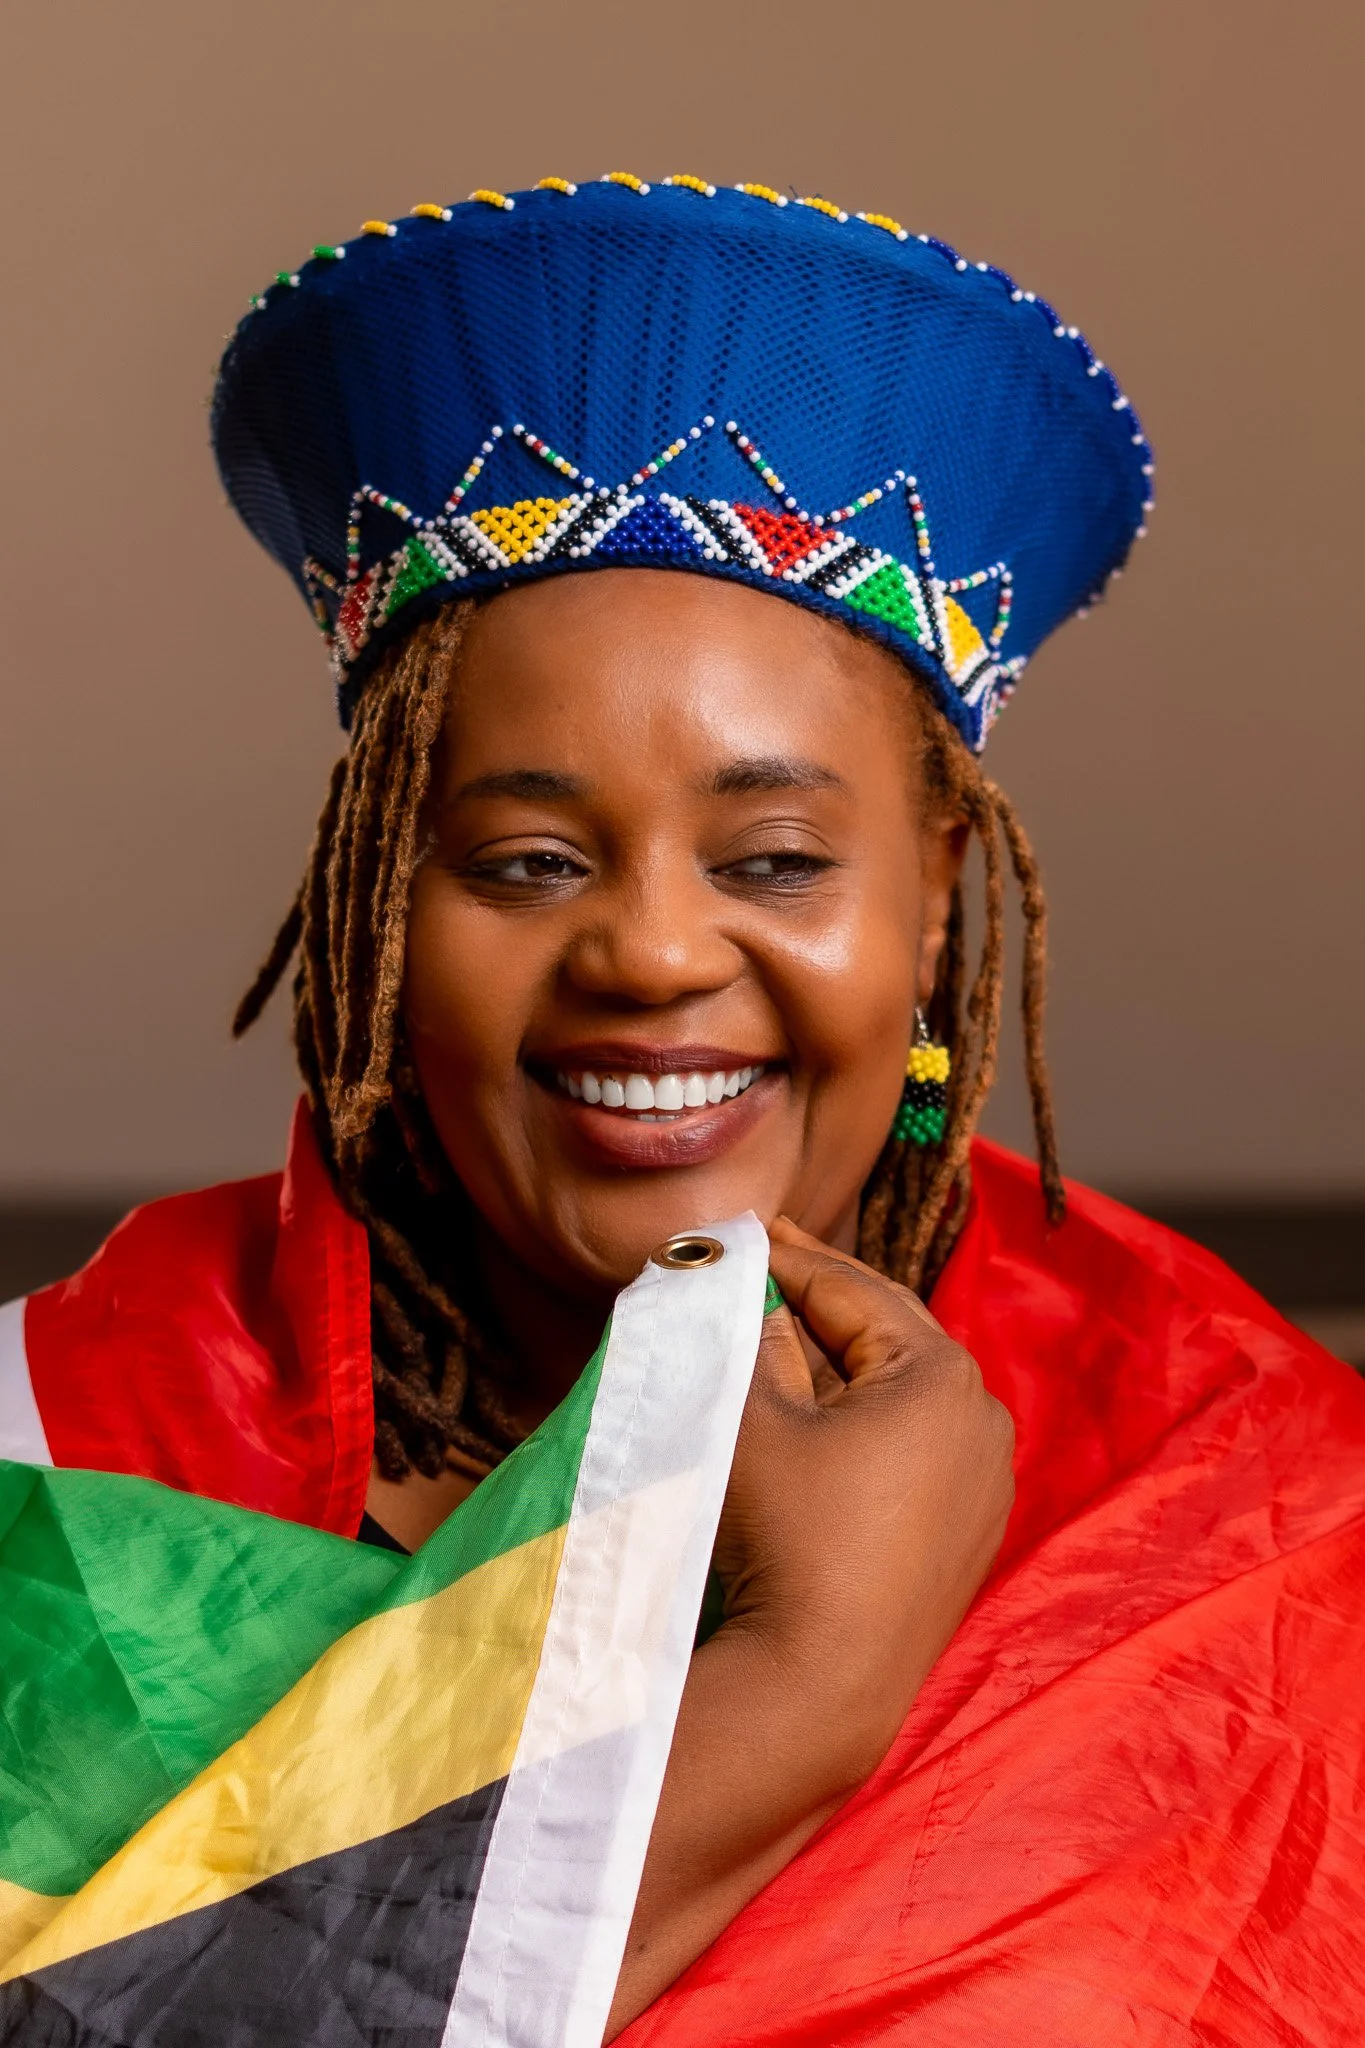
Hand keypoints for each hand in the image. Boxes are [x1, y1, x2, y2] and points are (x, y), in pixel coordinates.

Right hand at [606, 1219, 1013, 2036]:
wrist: (825, 1683)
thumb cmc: (788, 1537)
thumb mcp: (753, 1421)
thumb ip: (751, 1340)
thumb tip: (754, 1294)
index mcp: (942, 1376)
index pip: (853, 1291)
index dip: (790, 1258)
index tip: (746, 1232)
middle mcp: (983, 1420)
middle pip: (889, 1335)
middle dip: (824, 1301)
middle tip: (768, 1260)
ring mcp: (985, 1482)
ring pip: (902, 1393)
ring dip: (843, 1361)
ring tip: (781, 1328)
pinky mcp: (969, 1534)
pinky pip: (915, 1448)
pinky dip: (867, 1420)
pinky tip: (821, 1413)